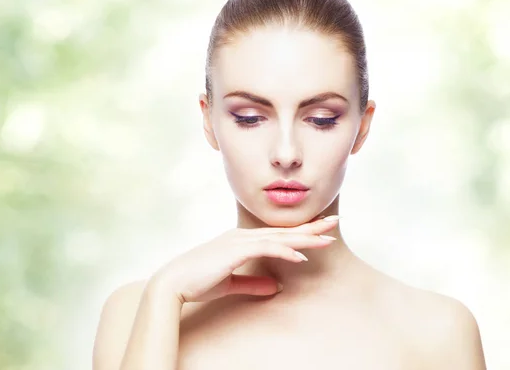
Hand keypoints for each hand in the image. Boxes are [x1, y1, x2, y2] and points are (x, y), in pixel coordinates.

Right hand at [149, 215, 340, 302]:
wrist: (174, 283)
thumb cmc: (199, 282)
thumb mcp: (232, 283)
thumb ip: (254, 283)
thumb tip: (276, 287)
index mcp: (242, 240)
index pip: (278, 235)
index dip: (301, 234)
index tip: (321, 232)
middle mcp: (243, 236)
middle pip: (284, 231)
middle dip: (311, 227)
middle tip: (335, 222)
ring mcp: (239, 241)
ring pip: (280, 237)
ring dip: (305, 239)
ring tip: (327, 239)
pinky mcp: (235, 250)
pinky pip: (266, 248)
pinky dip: (285, 252)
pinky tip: (301, 257)